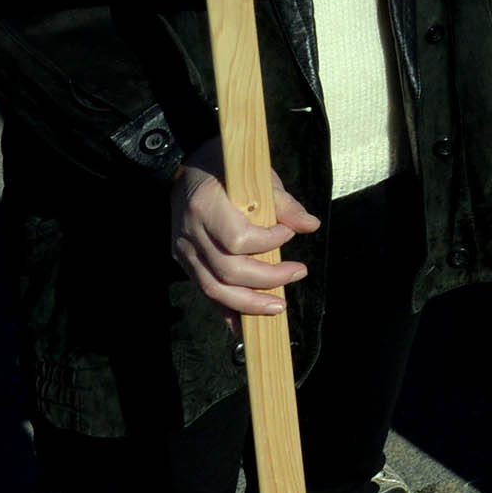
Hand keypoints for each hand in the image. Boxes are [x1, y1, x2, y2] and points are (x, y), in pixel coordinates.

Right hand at [169, 135, 317, 317]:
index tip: (289, 233)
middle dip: (267, 280)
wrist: (181, 166)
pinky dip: (226, 310)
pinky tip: (245, 325)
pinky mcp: (184, 261)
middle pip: (227, 271)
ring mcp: (184, 250)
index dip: (268, 242)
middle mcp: (190, 233)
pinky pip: (205, 291)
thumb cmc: (224, 166)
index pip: (237, 239)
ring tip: (279, 307)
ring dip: (249, 303)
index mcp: (205, 206)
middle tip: (298, 273)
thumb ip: (282, 202)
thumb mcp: (254, 173)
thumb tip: (310, 225)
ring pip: (213, 289)